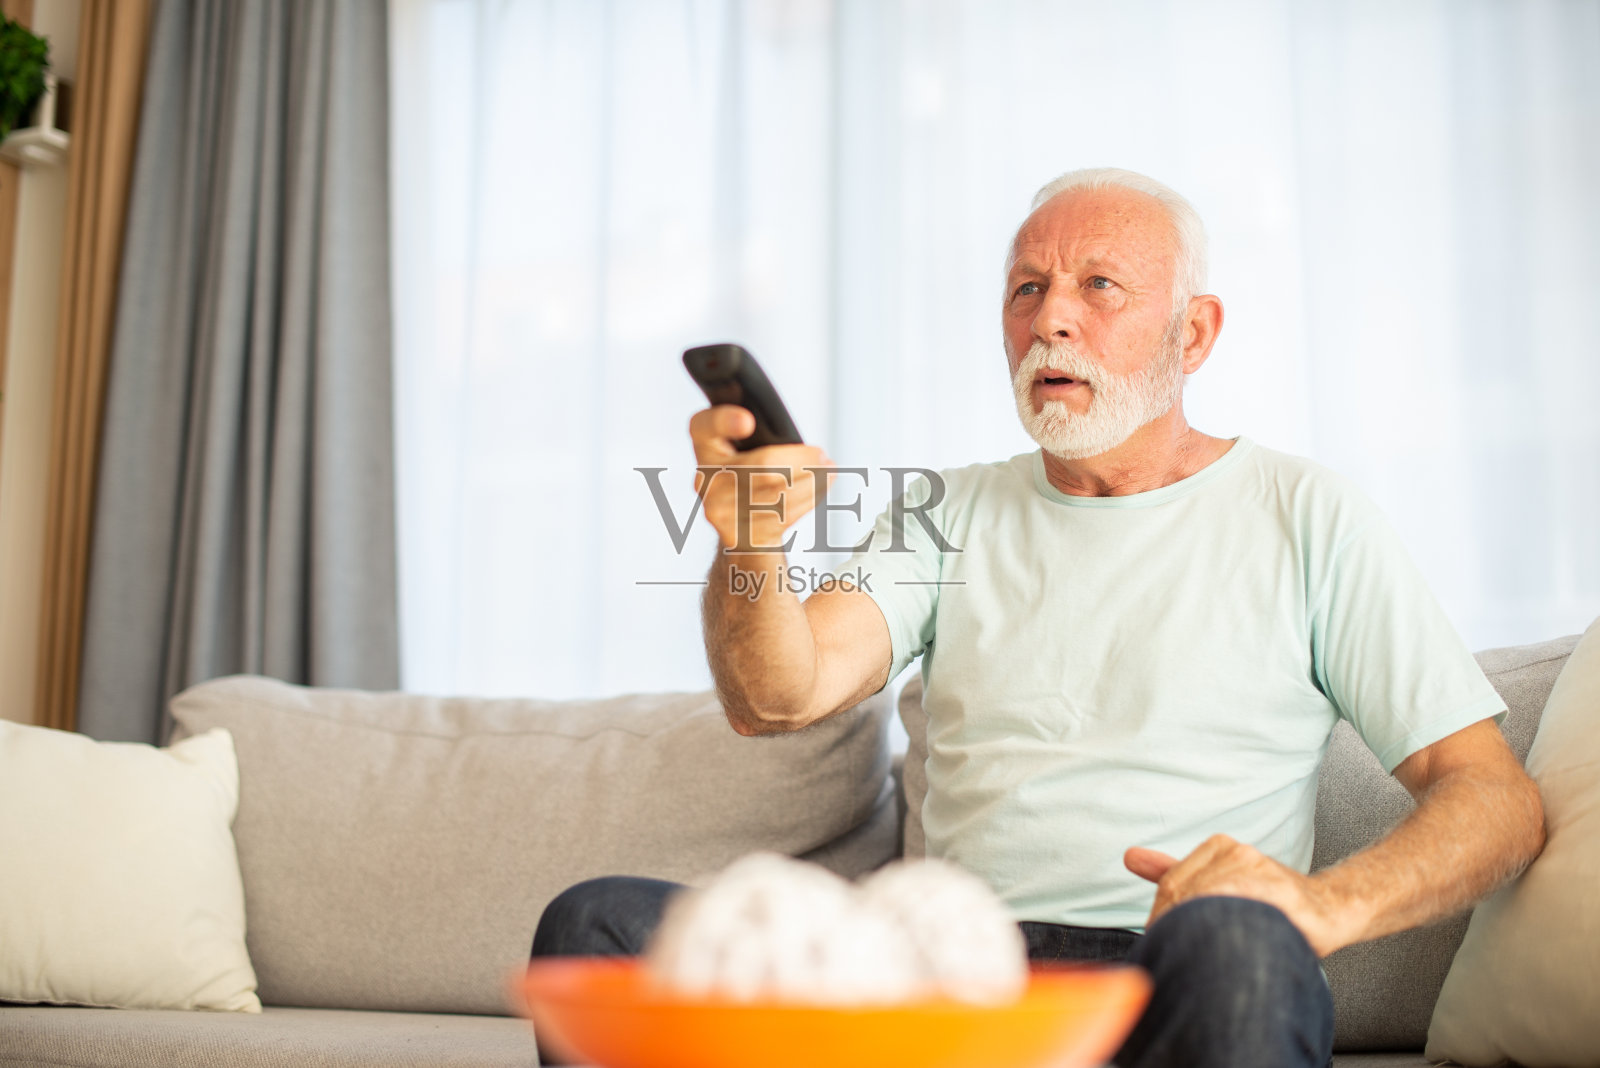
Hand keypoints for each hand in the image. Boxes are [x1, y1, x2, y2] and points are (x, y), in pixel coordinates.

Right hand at [689, 405, 832, 550]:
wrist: (739, 526)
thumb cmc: (747, 475)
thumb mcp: (742, 445)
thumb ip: (757, 433)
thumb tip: (795, 442)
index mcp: (704, 446)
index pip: (704, 426)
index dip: (724, 422)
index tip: (748, 421)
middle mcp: (705, 479)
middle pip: (761, 466)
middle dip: (801, 461)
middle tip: (821, 455)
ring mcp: (719, 510)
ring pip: (778, 493)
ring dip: (812, 481)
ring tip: (827, 470)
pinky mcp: (739, 534)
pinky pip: (782, 514)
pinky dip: (808, 499)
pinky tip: (819, 489)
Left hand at [1124, 835, 1353, 956]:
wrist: (1328, 910)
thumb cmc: (1268, 902)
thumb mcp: (1216, 882)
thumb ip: (1173, 873)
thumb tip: (1129, 856)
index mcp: (1217, 847)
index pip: (1172, 886)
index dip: (1165, 921)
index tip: (1165, 946)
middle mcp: (1236, 851)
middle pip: (1187, 896)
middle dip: (1178, 930)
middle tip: (1180, 957)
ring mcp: (1259, 867)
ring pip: (1209, 904)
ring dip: (1202, 934)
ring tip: (1208, 955)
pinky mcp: (1280, 890)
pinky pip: (1240, 910)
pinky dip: (1229, 930)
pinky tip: (1229, 945)